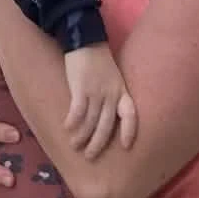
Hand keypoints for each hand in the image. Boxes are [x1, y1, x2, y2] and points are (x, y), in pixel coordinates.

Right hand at [63, 42, 137, 158]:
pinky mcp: (81, 87)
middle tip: (90, 156)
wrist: (86, 40)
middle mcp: (111, 94)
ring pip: (91, 121)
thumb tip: (105, 117)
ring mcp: (96, 91)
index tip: (127, 146)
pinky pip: (78, 110)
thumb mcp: (113, 78)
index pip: (131, 114)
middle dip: (98, 143)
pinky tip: (67, 128)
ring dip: (82, 136)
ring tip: (75, 146)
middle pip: (106, 125)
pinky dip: (73, 121)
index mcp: (121, 91)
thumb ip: (112, 95)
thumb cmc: (98, 61)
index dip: (130, 131)